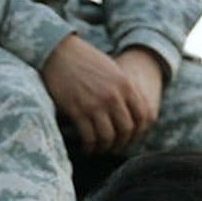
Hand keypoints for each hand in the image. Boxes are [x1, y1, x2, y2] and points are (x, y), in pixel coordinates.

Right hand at [41, 35, 158, 153]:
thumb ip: (124, 89)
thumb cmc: (85, 60)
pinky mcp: (77, 111)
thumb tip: (130, 110)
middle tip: (114, 146)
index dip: (139, 131)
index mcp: (125, 85)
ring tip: (100, 149)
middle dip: (122, 142)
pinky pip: (89, 137)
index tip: (131, 136)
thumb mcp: (112, 70)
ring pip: (108, 137)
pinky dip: (89, 147)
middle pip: (126, 130)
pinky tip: (87, 148)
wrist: (59, 52)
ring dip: (105, 147)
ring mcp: (95, 105)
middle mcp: (113, 97)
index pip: (142, 116)